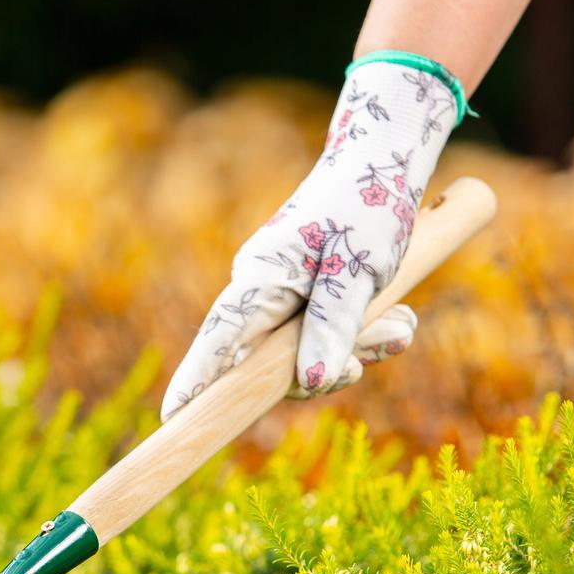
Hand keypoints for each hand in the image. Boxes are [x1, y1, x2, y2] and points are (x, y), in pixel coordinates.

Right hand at [161, 59, 456, 420]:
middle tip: (380, 350)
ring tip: (400, 325)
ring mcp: (281, 297)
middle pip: (269, 364)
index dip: (195, 381)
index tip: (173, 417)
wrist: (383, 157)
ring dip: (355, 350)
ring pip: (304, 355)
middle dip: (326, 369)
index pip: (217, 340)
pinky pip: (323, 338)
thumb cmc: (369, 204)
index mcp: (261, 277)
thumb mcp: (358, 269)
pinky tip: (397, 320)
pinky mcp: (304, 299)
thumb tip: (311, 382)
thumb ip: (332, 326)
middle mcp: (261, 290)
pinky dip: (360, 338)